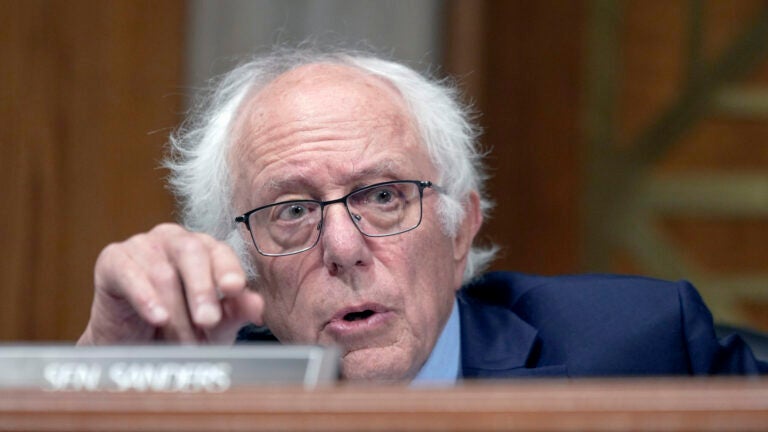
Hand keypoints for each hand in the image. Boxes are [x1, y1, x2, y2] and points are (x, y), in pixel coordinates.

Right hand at [78, 223, 263, 344]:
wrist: (134, 349)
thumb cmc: (180, 330)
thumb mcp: (214, 327)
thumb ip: (236, 312)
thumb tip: (258, 306)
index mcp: (204, 249)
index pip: (220, 251)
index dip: (228, 269)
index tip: (235, 289)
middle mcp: (174, 239)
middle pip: (192, 252)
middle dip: (202, 289)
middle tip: (208, 321)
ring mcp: (143, 245)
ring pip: (162, 271)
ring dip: (175, 311)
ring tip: (182, 342)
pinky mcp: (113, 260)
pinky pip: (128, 272)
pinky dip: (144, 297)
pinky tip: (158, 317)